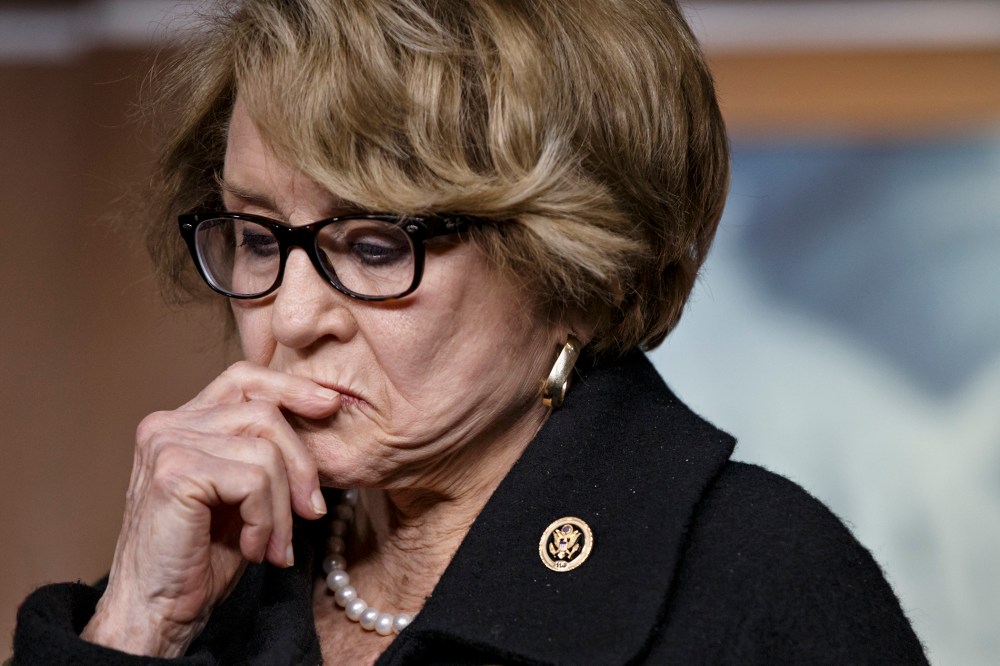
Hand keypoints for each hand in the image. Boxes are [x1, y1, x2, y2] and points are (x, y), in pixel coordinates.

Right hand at [81, 362, 339, 656]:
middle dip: (302, 464)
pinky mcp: (174, 473)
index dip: (292, 387)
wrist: (158, 612)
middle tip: (312, 512)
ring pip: (265, 450)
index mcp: (184, 422)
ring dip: (284, 506)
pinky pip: (253, 480)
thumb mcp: (244, 491)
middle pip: (265, 412)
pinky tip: (253, 549)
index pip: (245, 378)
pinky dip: (266, 519)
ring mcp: (167, 445)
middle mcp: (168, 424)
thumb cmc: (204, 556)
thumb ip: (266, 449)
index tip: (330, 406)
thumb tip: (327, 410)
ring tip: (275, 545)